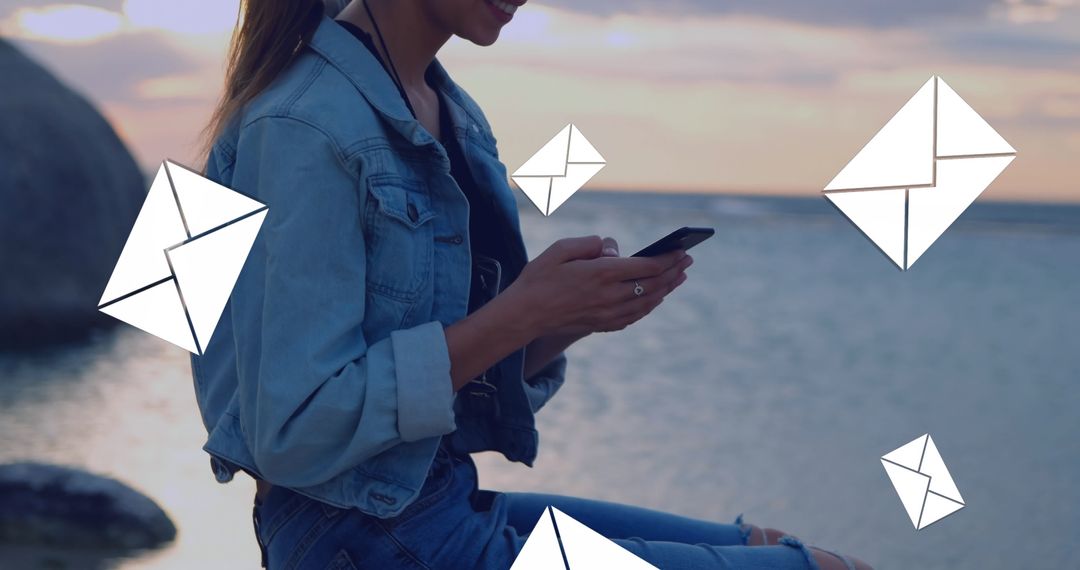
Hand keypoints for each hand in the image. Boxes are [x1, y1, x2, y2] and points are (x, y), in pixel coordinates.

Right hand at [503, 235, 691, 337]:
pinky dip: (649, 305)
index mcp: (602, 273)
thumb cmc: (540, 277)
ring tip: (678, 278)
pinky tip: (654, 298)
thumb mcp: (561, 249)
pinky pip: (634, 315)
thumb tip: (613, 248)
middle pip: (652, 284)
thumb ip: (591, 244)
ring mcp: (608, 313)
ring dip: (666, 289)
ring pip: (647, 301)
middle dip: (673, 271)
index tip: (681, 251)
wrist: (524, 314)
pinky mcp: (602, 325)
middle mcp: (610, 295)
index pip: (646, 265)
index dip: (667, 258)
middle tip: (687, 262)